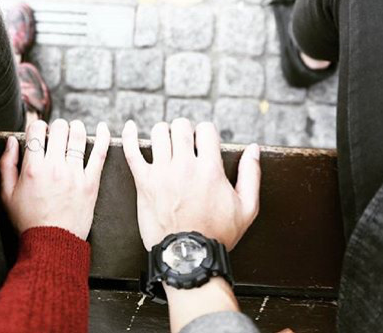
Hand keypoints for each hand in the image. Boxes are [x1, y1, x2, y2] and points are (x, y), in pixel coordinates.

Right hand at [0, 119, 110, 239]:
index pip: (36, 131)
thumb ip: (7, 165)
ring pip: (79, 136)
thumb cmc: (28, 221)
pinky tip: (103, 128)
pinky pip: (100, 154)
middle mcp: (54, 168)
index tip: (38, 132)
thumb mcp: (7, 195)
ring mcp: (75, 174)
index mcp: (32, 169)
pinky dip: (104, 137)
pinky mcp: (90, 183)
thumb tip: (12, 142)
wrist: (52, 244)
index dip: (37, 126)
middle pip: (59, 128)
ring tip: (74, 130)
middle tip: (56, 134)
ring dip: (76, 128)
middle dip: (57, 126)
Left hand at [121, 119, 260, 250]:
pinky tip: (131, 127)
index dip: (206, 133)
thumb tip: (253, 150)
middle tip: (184, 142)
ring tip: (166, 142)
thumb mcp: (247, 208)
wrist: (188, 256)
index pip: (206, 129)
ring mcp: (161, 173)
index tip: (204, 143)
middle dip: (185, 130)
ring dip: (163, 133)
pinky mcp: (143, 183)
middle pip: (181, 126)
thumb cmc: (218, 235)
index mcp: (210, 169)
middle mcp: (184, 167)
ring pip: (158, 133)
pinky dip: (129, 136)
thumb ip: (251, 175)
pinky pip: (132, 152)